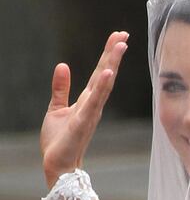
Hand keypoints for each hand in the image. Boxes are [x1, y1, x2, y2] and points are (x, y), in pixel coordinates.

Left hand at [40, 31, 128, 188]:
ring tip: (120, 46)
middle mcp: (93, 105)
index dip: (108, 54)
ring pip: (104, 85)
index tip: (118, 36)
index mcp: (87, 100)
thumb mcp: (56, 108)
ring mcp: (90, 113)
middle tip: (123, 35)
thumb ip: (61, 88)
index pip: (100, 73)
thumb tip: (63, 65)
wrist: (58, 164)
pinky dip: (101, 88)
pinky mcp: (82, 122)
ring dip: (112, 65)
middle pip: (106, 75)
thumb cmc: (59, 141)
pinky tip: (107, 73)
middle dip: (114, 54)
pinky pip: (93, 102)